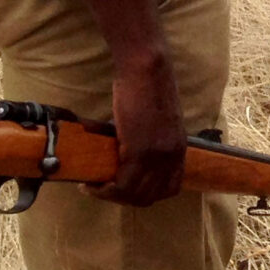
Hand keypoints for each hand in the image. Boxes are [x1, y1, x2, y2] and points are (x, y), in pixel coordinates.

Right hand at [96, 53, 185, 205]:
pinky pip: (123, 184)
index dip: (147, 195)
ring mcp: (158, 155)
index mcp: (179, 149)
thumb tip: (128, 158)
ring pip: (135, 195)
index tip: (126, 190)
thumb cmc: (147, 88)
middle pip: (150, 196)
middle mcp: (172, 157)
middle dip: (125, 199)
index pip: (170, 189)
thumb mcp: (158, 122)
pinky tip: (90, 184)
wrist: (146, 70)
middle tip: (104, 192)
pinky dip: (104, 190)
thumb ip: (153, 142)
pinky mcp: (140, 150)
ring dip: (111, 197)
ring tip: (94, 189)